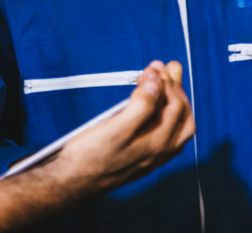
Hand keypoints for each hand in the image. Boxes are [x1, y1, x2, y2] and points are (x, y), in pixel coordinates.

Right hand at [48, 61, 194, 194]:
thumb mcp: (115, 129)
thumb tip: (156, 84)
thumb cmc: (89, 159)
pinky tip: (154, 106)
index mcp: (157, 144)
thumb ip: (140, 106)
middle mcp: (159, 152)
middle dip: (174, 87)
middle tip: (163, 67)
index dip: (167, 83)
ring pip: (175, 124)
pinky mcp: (141, 156)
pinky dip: (163, 113)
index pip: (175, 106)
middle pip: (180, 115)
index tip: (152, 67)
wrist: (70, 183)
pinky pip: (165, 132)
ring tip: (161, 81)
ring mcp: (151, 155)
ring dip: (171, 99)